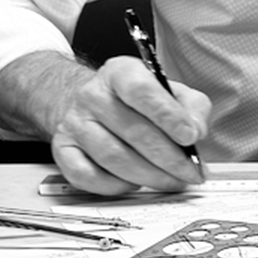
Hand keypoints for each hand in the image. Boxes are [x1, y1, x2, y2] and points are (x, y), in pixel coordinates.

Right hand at [47, 57, 212, 195]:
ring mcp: (75, 123)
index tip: (190, 137)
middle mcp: (92, 95)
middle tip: (190, 173)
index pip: (142, 91)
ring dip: (149, 175)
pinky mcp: (63, 150)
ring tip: (171, 181)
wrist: (94, 103)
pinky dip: (116, 186)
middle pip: (133, 131)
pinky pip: (88, 176)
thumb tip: (195, 132)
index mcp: (121, 72)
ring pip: (113, 157)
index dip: (168, 116)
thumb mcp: (171, 91)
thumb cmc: (138, 101)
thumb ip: (191, 107)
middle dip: (169, 158)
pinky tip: (134, 182)